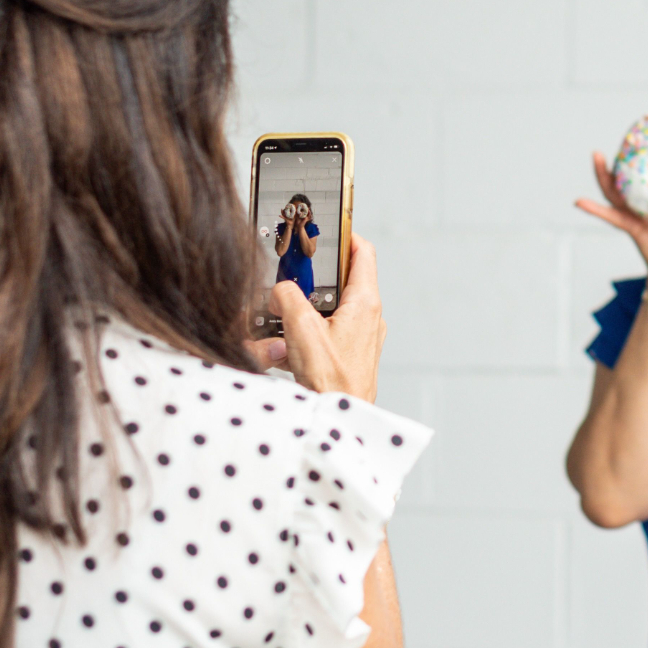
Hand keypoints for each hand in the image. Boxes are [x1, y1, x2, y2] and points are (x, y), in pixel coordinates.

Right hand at [269, 233, 384, 399]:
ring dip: (307, 304)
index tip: (326, 226)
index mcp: (364, 302)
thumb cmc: (330, 381)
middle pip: (343, 278)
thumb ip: (287, 297)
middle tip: (292, 270)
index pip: (362, 251)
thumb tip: (279, 289)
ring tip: (282, 309)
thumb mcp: (300, 329)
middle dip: (315, 273)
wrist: (339, 421)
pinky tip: (285, 341)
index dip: (345, 234)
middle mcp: (369, 316)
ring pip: (332, 306)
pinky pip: (328, 330)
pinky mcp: (351, 354)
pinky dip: (308, 328)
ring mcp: (362, 336)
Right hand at [575, 151, 647, 304]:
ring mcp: (638, 214)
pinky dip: (595, 210)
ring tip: (596, 157)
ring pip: (617, 191)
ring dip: (604, 175)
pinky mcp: (633, 228)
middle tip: (625, 135)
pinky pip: (612, 217)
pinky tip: (579, 201)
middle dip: (625, 157)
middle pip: (632, 176)